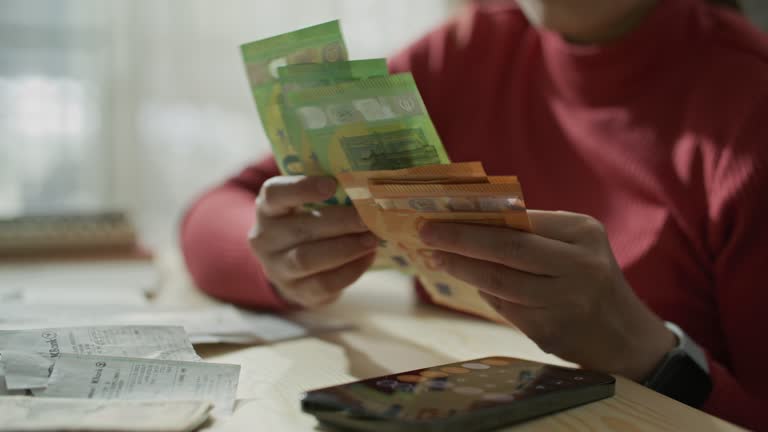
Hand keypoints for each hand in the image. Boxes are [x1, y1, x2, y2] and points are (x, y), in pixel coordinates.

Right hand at [250, 176, 376, 307]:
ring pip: (308, 259)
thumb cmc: (306, 223)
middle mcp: (265, 238)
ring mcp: (278, 268)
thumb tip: (367, 181)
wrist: (290, 268)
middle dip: (340, 222)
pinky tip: (368, 257)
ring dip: (346, 248)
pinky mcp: (297, 292)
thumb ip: (328, 192)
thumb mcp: (305, 204)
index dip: (302, 188)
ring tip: (372, 238)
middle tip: (369, 216)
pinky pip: (324, 283)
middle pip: (301, 228)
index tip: (332, 184)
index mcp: (267, 208)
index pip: (274, 194)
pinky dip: (350, 270)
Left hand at [420, 210, 675, 380]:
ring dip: (463, 269)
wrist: (625, 336)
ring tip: (438, 257)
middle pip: (508, 250)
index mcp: (582, 233)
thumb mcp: (575, 244)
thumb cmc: (589, 277)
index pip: (521, 223)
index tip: (443, 213)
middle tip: (427, 233)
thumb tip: (471, 222)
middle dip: (461, 240)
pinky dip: (483, 292)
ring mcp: (565, 303)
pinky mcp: (550, 332)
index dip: (478, 220)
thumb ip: (533, 233)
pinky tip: (468, 281)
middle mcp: (578, 267)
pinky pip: (505, 308)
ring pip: (500, 283)